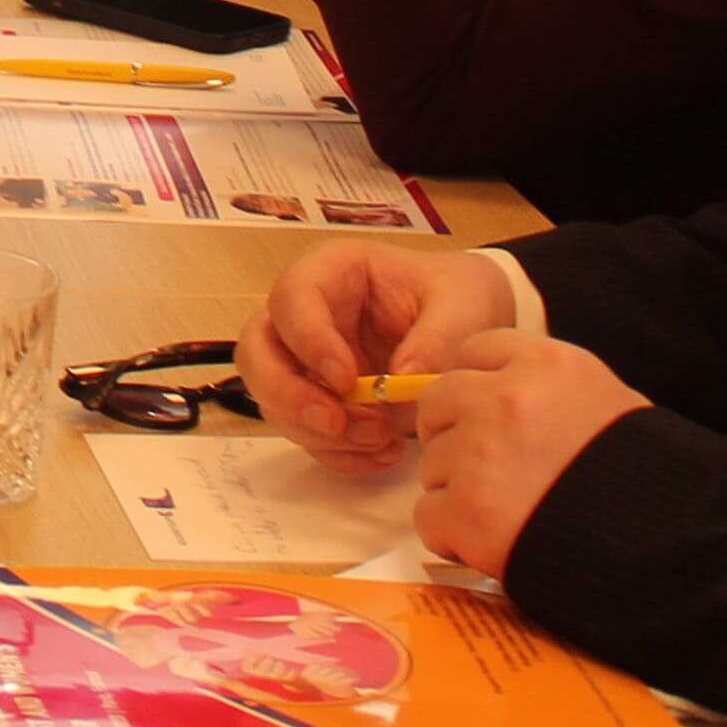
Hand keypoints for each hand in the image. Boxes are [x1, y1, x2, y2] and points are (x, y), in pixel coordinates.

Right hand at [241, 239, 518, 469]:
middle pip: (257, 352)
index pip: (293, 298)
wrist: (469, 323)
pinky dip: (339, 453)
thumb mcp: (463, 307)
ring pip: (273, 400)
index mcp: (333, 272)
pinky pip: (306, 433)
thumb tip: (402, 380)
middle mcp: (305, 315)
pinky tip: (384, 453)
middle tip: (335, 424)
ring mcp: (305, 360)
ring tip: (383, 439)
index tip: (348, 380)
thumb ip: (437, 339)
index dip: (308, 340)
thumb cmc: (458, 298)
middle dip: (287, 395)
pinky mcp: (319, 399)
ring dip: (319, 433)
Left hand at [406, 330, 647, 577]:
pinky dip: (451, 537)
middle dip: (453, 435)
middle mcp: (506, 398)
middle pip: (438, 401)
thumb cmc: (647, 479)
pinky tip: (489, 545)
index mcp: (547, 364)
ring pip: (431, 464)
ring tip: (505, 515)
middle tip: (485, 470)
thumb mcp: (606, 403)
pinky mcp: (467, 512)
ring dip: (456, 491)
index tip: (487, 415)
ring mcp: (481, 454)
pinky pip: (428, 518)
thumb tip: (494, 392)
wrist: (669, 548)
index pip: (474, 350)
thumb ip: (548, 390)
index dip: (475, 386)